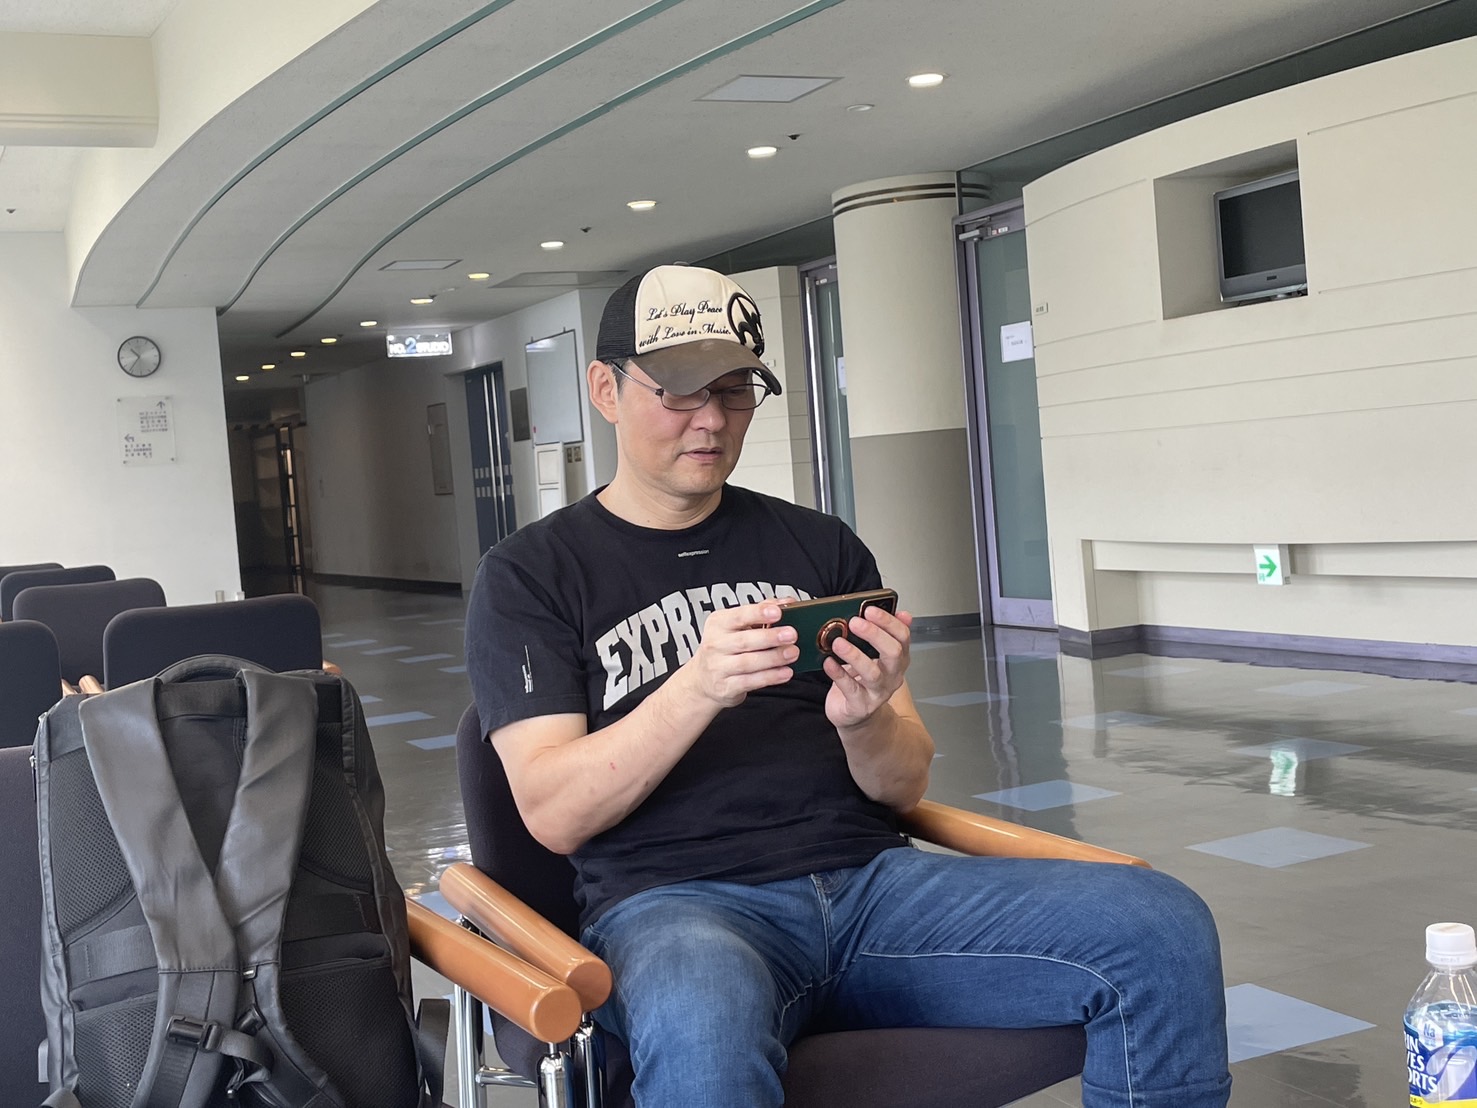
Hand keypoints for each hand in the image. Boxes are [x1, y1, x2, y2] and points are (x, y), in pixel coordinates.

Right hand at [681, 602, 798, 708]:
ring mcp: (719, 667)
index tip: (777, 612)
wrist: (703, 679)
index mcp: (718, 624)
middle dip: (770, 637)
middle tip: (791, 634)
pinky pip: (751, 682)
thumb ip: (760, 612)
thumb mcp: (735, 626)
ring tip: (792, 653)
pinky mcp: (726, 687)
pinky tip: (785, 672)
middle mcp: (716, 645)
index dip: (758, 613)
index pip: (739, 616)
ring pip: (748, 662)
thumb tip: (787, 603)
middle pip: (745, 640)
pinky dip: (770, 677)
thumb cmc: (724, 648)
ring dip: (774, 658)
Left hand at [823, 606, 911, 730]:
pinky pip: (850, 689)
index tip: (870, 609)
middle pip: (893, 653)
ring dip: (855, 655)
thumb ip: (884, 633)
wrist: (857, 715)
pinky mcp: (861, 705)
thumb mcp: (875, 655)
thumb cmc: (863, 681)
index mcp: (898, 659)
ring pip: (872, 673)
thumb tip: (899, 612)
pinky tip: (828, 663)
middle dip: (875, 634)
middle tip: (855, 622)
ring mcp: (878, 692)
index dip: (889, 621)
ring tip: (838, 642)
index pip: (902, 637)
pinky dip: (838, 674)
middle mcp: (892, 675)